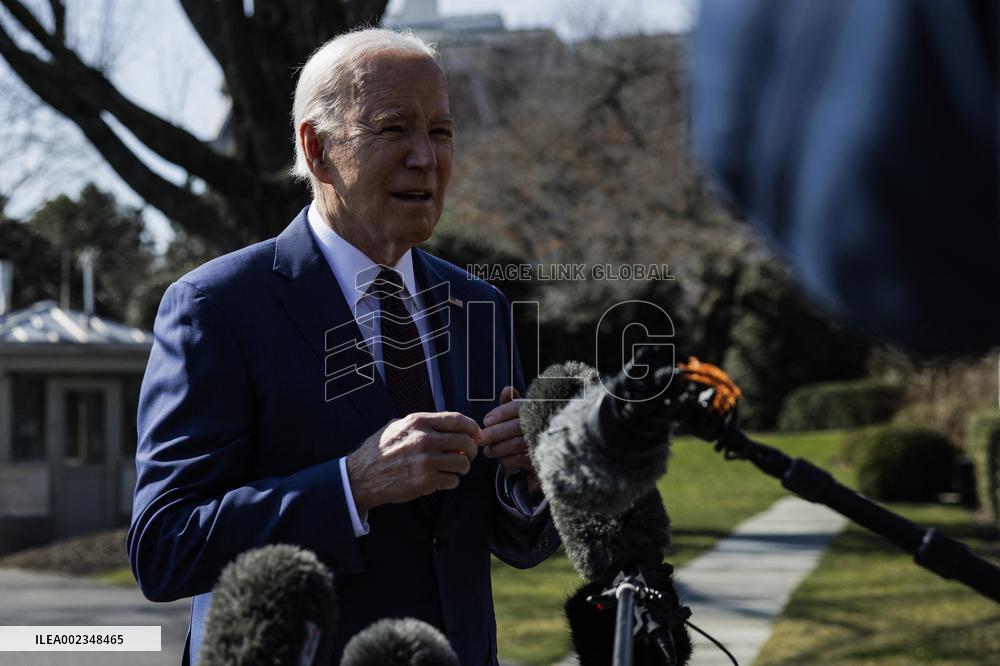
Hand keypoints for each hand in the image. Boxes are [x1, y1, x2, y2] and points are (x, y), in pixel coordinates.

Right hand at [346, 412, 481, 514]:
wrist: (362, 476)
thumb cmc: (379, 450)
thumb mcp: (397, 426)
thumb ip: (422, 424)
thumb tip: (449, 425)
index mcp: (418, 422)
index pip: (457, 419)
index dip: (472, 427)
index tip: (477, 434)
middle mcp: (424, 439)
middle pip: (465, 442)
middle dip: (471, 449)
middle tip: (468, 454)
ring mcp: (426, 461)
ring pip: (462, 463)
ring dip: (463, 467)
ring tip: (455, 468)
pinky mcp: (426, 481)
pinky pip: (453, 480)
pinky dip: (452, 480)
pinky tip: (442, 479)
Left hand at [482, 386, 542, 500]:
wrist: (544, 455)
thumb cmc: (526, 431)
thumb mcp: (519, 415)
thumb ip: (510, 403)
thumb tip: (507, 390)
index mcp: (536, 409)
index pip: (517, 407)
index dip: (501, 413)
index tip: (486, 421)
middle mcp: (541, 423)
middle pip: (515, 426)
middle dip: (495, 433)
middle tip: (481, 439)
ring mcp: (542, 441)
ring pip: (517, 443)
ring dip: (499, 448)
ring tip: (488, 451)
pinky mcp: (541, 458)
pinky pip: (521, 459)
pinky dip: (507, 460)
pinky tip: (501, 460)